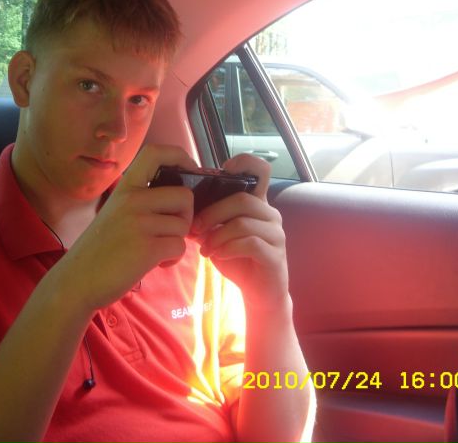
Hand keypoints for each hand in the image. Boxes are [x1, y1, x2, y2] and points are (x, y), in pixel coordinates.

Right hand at [60, 144, 196, 312]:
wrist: (75, 281)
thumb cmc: (99, 250)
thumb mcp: (115, 212)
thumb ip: (140, 201)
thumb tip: (180, 198)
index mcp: (125, 189)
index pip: (155, 152)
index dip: (180, 156)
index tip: (190, 170)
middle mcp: (132, 200)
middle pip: (184, 195)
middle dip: (186, 216)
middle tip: (172, 230)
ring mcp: (139, 223)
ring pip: (183, 225)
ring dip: (176, 241)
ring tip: (156, 251)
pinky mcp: (147, 248)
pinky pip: (179, 246)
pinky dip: (173, 258)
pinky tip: (156, 263)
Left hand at [191, 153, 288, 311]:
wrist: (260, 294)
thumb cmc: (238, 260)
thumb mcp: (218, 237)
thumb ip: (207, 221)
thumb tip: (182, 209)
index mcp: (257, 204)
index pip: (260, 170)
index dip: (244, 162)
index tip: (224, 169)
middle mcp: (270, 215)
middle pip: (242, 200)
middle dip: (212, 213)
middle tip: (195, 230)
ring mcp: (276, 235)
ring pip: (243, 223)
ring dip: (217, 236)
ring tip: (205, 249)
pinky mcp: (275, 255)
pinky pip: (250, 243)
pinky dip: (228, 248)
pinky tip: (217, 256)